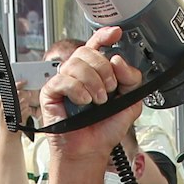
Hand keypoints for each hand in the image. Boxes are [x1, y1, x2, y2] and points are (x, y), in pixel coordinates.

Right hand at [40, 26, 140, 162]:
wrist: (91, 150)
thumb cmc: (105, 129)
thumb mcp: (130, 102)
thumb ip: (132, 80)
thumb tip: (117, 60)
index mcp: (96, 71)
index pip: (97, 45)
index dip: (105, 35)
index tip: (115, 33)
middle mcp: (79, 73)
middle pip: (88, 51)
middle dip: (103, 70)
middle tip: (109, 90)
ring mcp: (64, 81)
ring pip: (76, 63)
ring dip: (93, 83)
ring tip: (97, 101)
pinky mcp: (51, 91)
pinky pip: (64, 79)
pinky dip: (78, 90)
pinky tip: (83, 102)